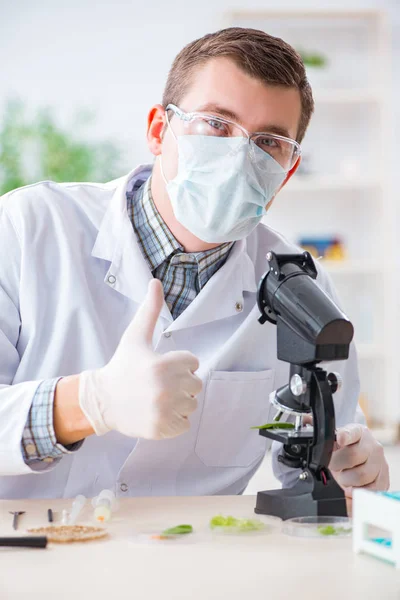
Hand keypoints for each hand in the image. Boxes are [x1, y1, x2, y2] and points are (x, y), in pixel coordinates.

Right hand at [79, 279, 201, 438]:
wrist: (102, 400)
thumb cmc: (122, 366)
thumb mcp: (135, 336)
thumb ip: (150, 310)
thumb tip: (155, 281)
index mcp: (163, 364)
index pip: (193, 363)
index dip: (179, 364)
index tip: (161, 366)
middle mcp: (166, 388)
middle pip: (196, 385)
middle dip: (182, 384)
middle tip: (159, 383)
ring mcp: (164, 410)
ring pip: (192, 405)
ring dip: (179, 403)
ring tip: (158, 398)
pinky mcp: (161, 429)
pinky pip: (185, 424)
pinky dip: (175, 421)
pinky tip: (158, 412)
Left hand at [329, 424, 389, 497]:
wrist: (360, 463)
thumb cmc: (344, 452)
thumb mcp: (334, 442)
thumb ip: (323, 437)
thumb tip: (307, 423)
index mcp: (358, 432)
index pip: (352, 432)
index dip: (345, 435)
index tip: (339, 439)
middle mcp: (372, 445)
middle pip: (353, 456)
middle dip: (337, 464)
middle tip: (333, 466)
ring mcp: (379, 463)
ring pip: (361, 475)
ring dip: (347, 479)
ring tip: (343, 476)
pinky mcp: (383, 480)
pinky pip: (369, 489)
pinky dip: (357, 490)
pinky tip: (353, 485)